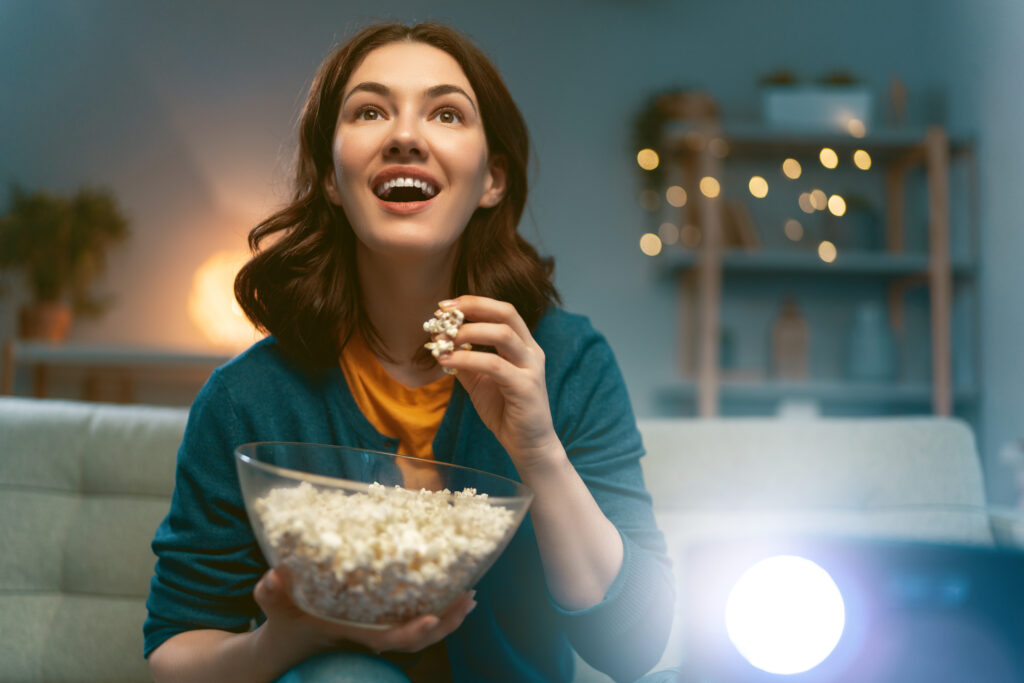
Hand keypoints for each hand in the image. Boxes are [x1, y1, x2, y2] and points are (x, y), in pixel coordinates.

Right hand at [253, 567, 476, 657]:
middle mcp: (373, 635)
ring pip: (422, 629)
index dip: (414, 632)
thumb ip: (272, 595)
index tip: (434, 618)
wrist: (287, 641)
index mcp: (355, 634)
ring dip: (449, 614)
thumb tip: (273, 576)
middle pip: (419, 638)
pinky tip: (449, 586)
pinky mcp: (382, 620)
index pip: (391, 639)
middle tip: (469, 597)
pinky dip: (436, 604)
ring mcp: (380, 629)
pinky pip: (414, 616)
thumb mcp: (276, 609)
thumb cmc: (286, 624)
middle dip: (447, 621)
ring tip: (470, 595)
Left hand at [435, 295, 562, 471]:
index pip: (502, 311)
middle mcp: (531, 351)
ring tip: (443, 339)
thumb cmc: (505, 412)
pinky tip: (446, 361)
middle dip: (472, 307)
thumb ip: (465, 361)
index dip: (474, 303)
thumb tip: (440, 343)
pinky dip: (467, 359)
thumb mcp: (479, 381)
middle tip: (443, 313)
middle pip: (506, 313)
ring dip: (468, 332)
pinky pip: (494, 365)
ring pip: (502, 334)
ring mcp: (531, 368)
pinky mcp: (526, 387)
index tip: (445, 306)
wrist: (528, 445)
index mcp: (523, 345)